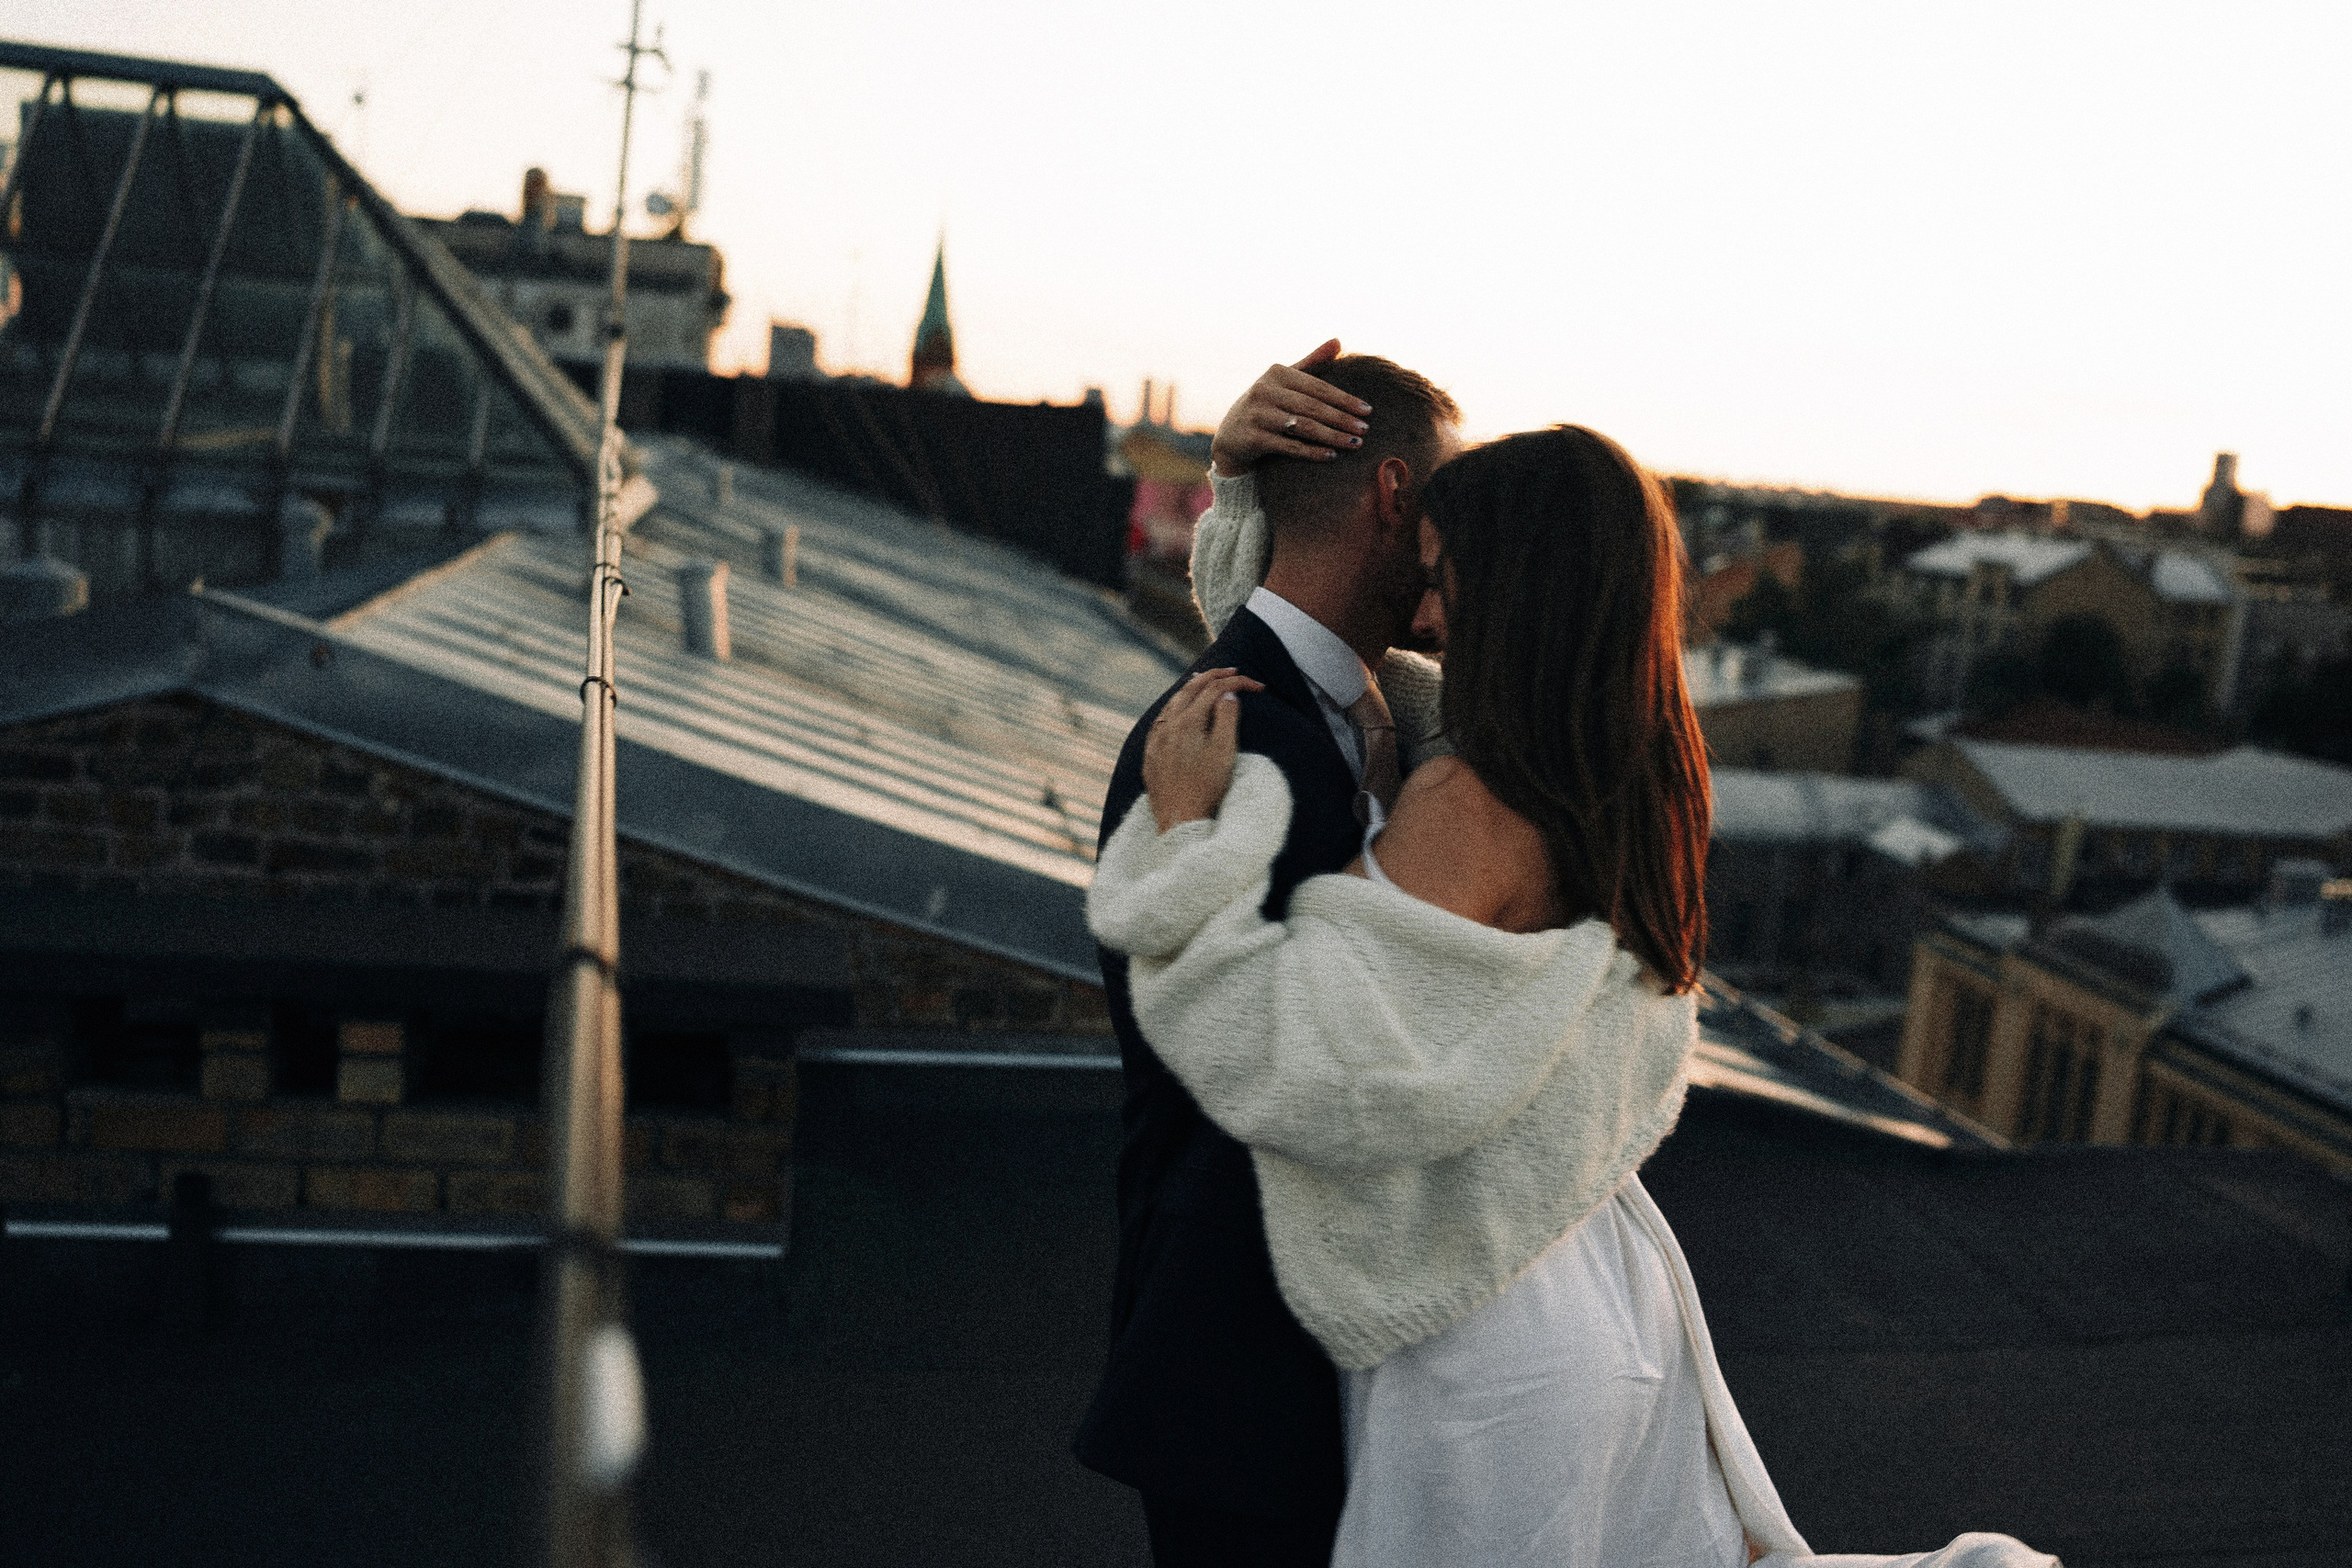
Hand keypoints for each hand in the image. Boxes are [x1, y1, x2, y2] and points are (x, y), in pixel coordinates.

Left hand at [1144, 669, 1263, 830]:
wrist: (1180, 821)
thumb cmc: (1206, 788)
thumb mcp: (1225, 752)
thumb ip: (1227, 719)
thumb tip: (1227, 696)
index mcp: (1187, 722)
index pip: (1214, 690)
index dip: (1238, 684)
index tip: (1258, 687)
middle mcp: (1167, 726)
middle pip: (1189, 689)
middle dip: (1212, 676)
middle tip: (1232, 671)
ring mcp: (1156, 741)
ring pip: (1172, 703)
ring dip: (1191, 689)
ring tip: (1205, 683)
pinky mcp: (1151, 755)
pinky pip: (1161, 721)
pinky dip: (1175, 708)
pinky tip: (1178, 713)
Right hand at [1209, 339, 1374, 476]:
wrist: (1231, 436)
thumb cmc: (1266, 406)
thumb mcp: (1285, 381)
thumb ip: (1312, 363)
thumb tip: (1338, 340)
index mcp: (1277, 373)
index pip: (1318, 387)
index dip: (1344, 399)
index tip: (1367, 410)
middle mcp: (1265, 390)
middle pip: (1313, 407)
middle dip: (1342, 419)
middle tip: (1365, 430)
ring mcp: (1257, 414)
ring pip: (1303, 427)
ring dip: (1332, 436)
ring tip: (1355, 444)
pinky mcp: (1253, 438)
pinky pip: (1289, 446)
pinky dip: (1312, 452)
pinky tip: (1331, 456)